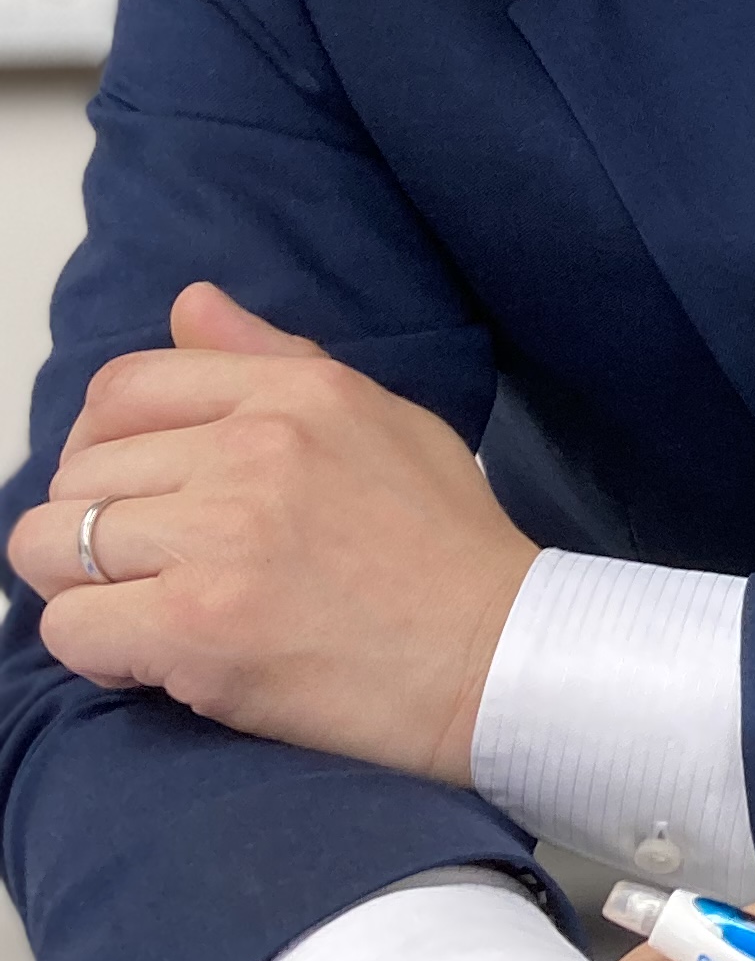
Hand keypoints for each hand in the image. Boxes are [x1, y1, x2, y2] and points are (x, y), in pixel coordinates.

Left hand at [6, 281, 536, 784]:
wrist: (497, 655)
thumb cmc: (447, 545)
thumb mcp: (384, 419)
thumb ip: (277, 361)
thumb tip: (190, 303)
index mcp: (298, 394)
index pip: (122, 389)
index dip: (103, 444)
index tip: (141, 492)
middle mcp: (252, 450)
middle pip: (77, 473)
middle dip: (98, 525)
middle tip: (160, 566)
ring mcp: (220, 538)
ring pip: (52, 545)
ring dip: (86, 586)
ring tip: (147, 609)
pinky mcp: (196, 626)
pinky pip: (70, 625)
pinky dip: (99, 649)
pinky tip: (157, 656)